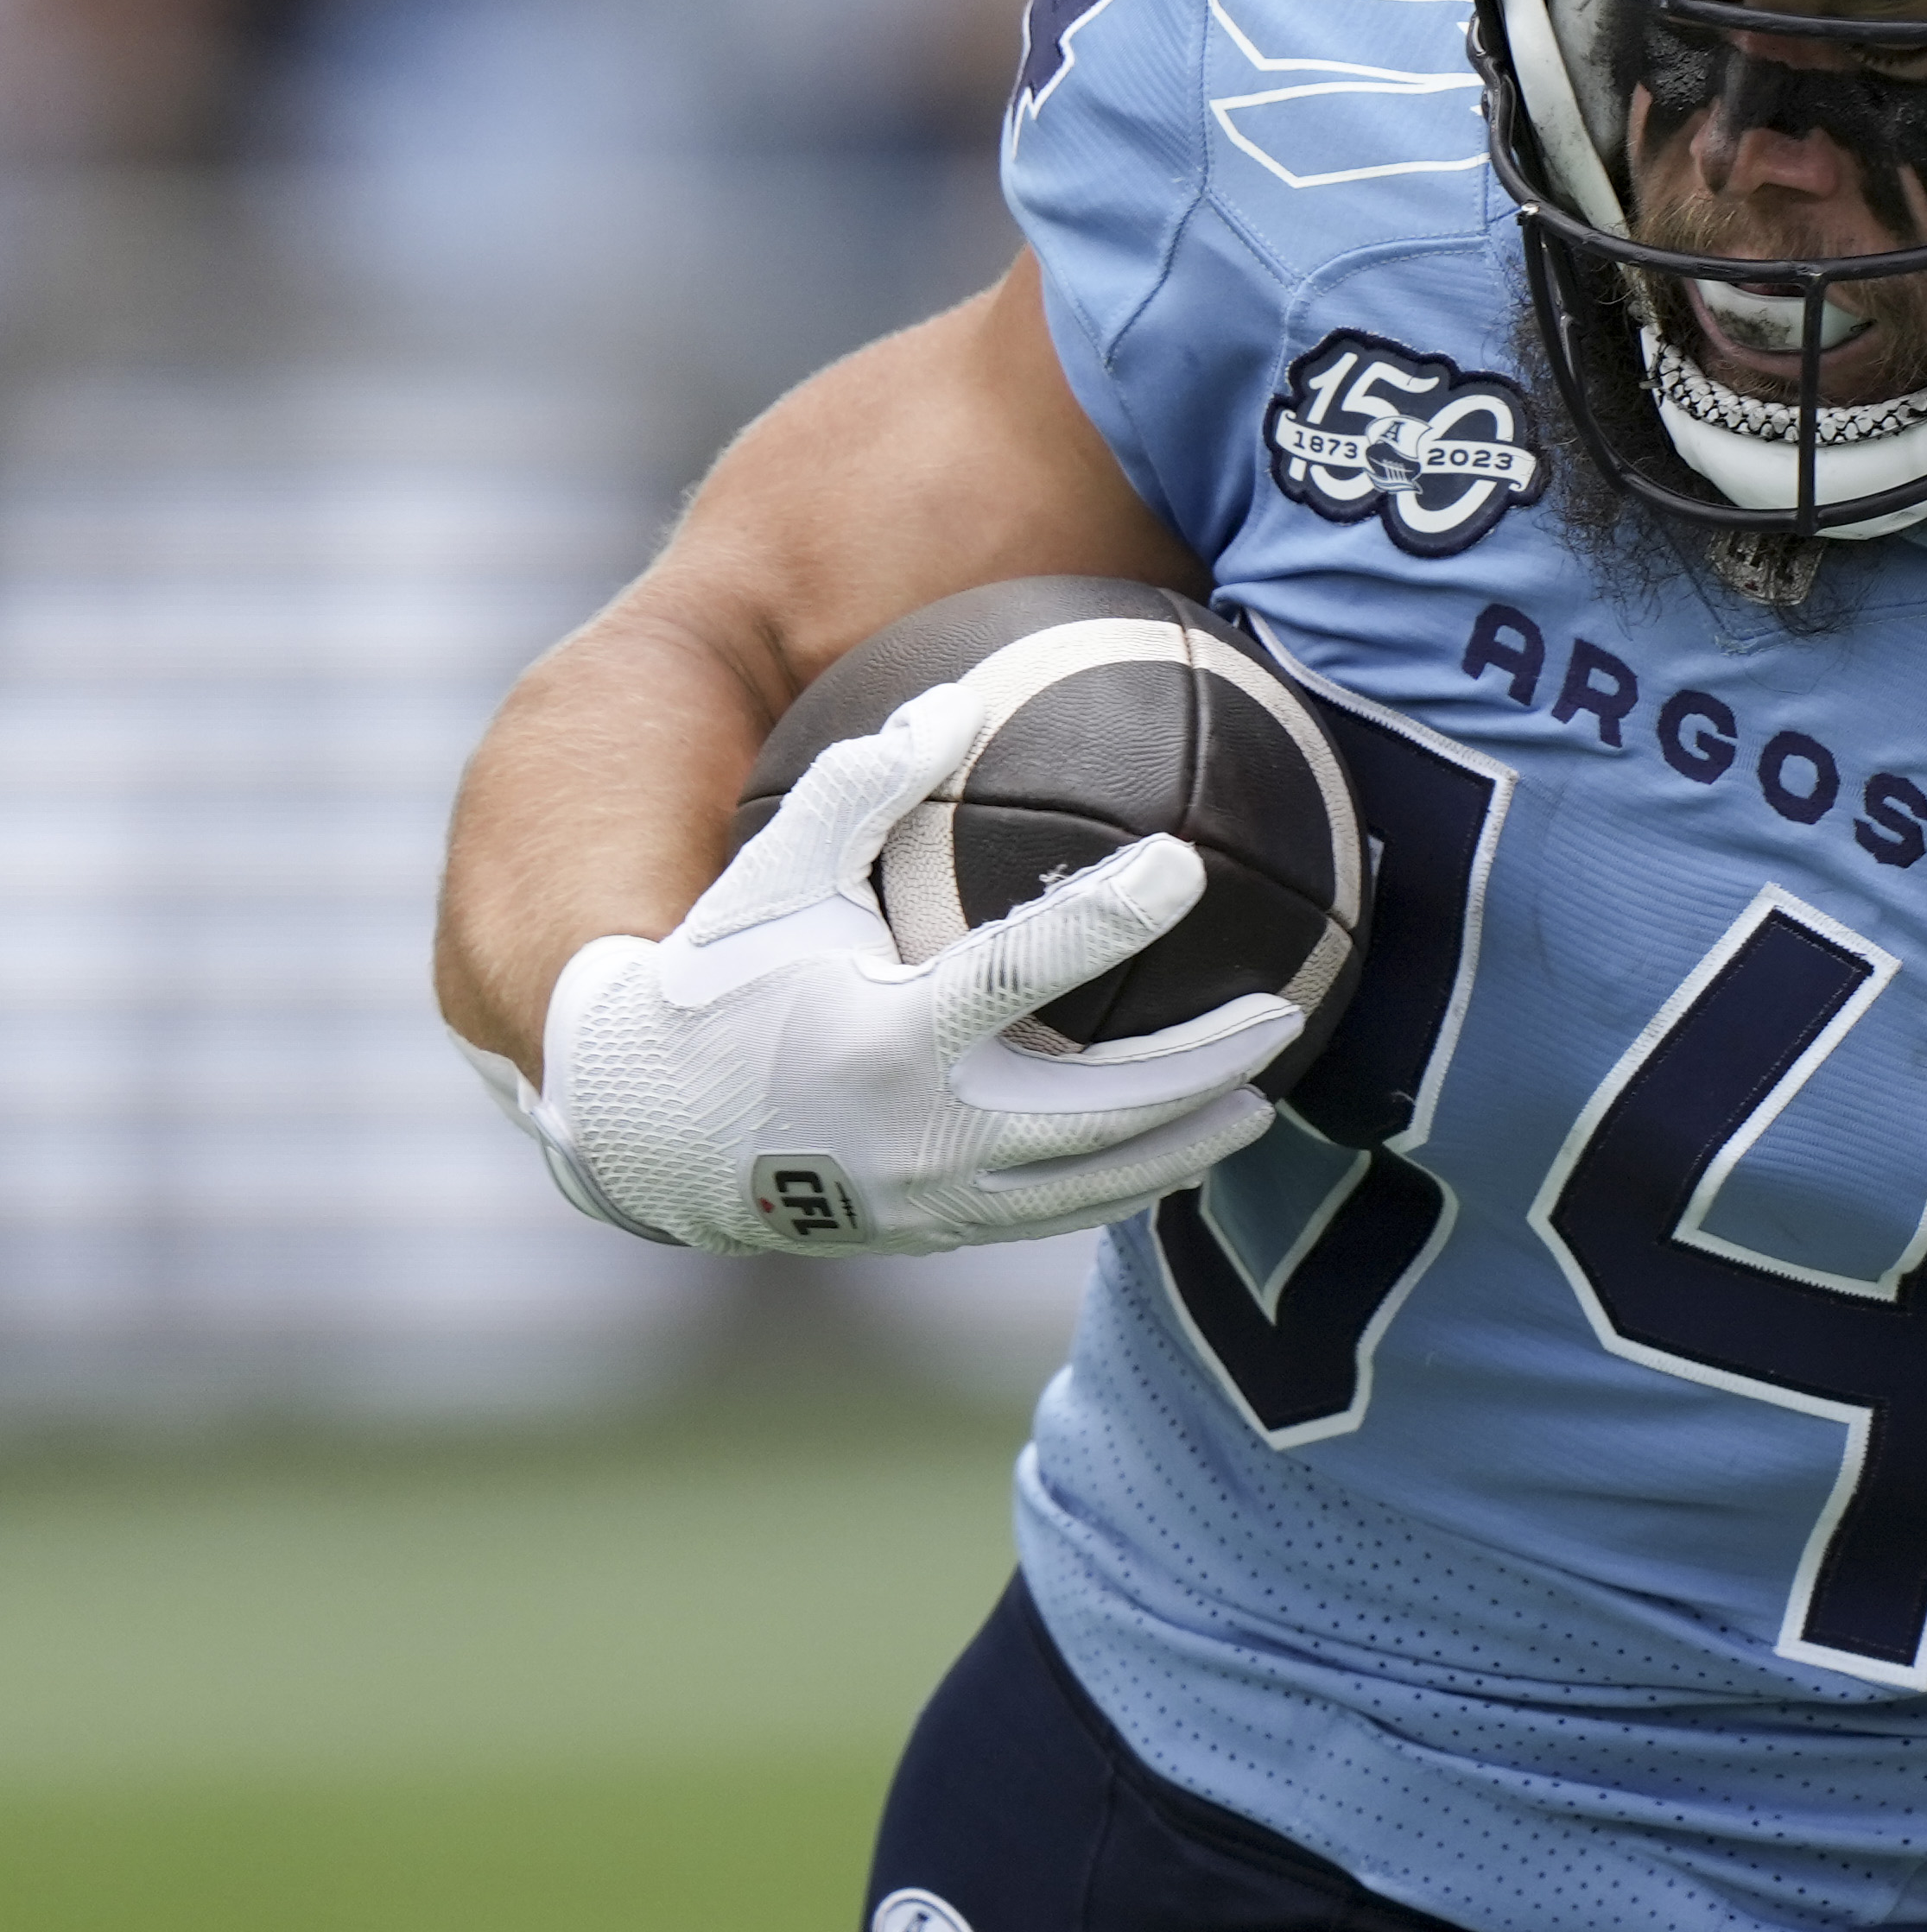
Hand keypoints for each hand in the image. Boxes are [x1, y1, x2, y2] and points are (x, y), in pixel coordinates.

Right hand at [480, 685, 1301, 1253]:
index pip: (1023, 970)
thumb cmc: (714, 981)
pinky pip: (1054, 1215)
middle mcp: (919, 1131)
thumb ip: (862, 787)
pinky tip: (1179, 1154)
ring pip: (1093, 1182)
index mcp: (884, 1036)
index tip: (1186, 864)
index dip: (1112, 916)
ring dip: (1184, 1145)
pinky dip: (1124, 1188)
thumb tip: (958, 697)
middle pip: (1099, 1107)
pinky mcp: (935, 1233)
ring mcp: (932, 1198)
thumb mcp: (772, 876)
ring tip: (1259, 1104)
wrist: (642, 1134)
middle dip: (1199, 1065)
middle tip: (1280, 1014)